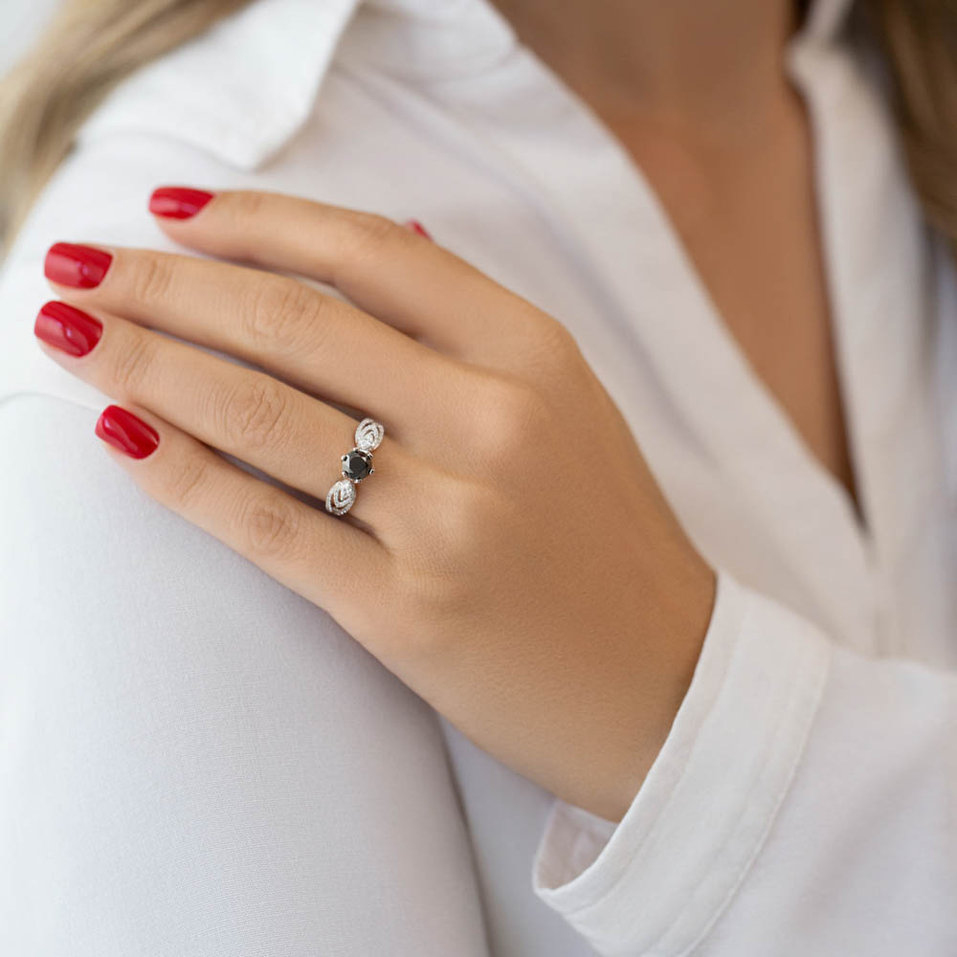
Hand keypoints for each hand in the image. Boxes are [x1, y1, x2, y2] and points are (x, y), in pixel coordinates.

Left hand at [36, 188, 715, 820]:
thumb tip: (389, 235)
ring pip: (264, 417)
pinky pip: (268, 525)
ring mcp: (450, 521)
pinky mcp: (407, 613)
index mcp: (534, 356)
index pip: (370, 254)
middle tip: (83, 265)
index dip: (256, 222)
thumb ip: (472, 327)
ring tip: (70, 330)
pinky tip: (120, 431)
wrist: (664, 683)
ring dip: (148, 363)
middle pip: (295, 325)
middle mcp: (493, 423)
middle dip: (168, 286)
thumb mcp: (568, 406)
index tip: (173, 214)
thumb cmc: (606, 541)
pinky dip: (181, 474)